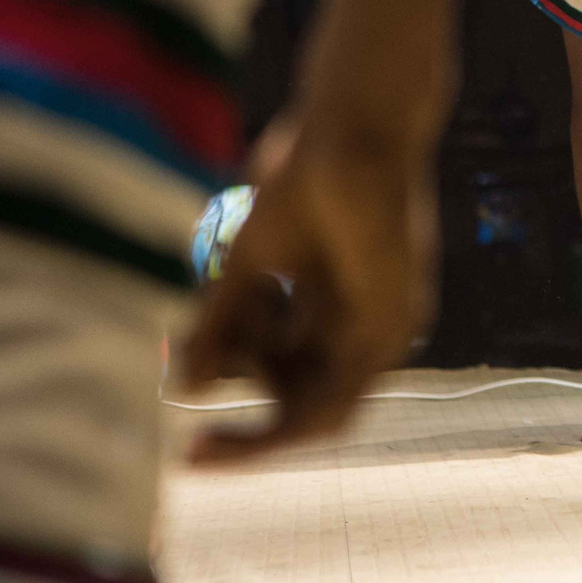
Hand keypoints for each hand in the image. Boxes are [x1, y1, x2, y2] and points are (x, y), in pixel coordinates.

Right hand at [179, 90, 440, 464]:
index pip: (293, 389)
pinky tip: (238, 403)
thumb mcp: (247, 266)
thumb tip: (188, 388)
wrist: (352, 127)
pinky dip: (288, 411)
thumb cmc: (303, 181)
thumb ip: (221, 324)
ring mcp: (388, 330)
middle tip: (194, 455)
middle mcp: (368, 331)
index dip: (246, 424)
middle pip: (306, 409)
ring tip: (212, 413)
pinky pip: (340, 396)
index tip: (188, 450)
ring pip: (322, 414)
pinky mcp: (392, 322)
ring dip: (261, 421)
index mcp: (337, 314)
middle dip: (251, 436)